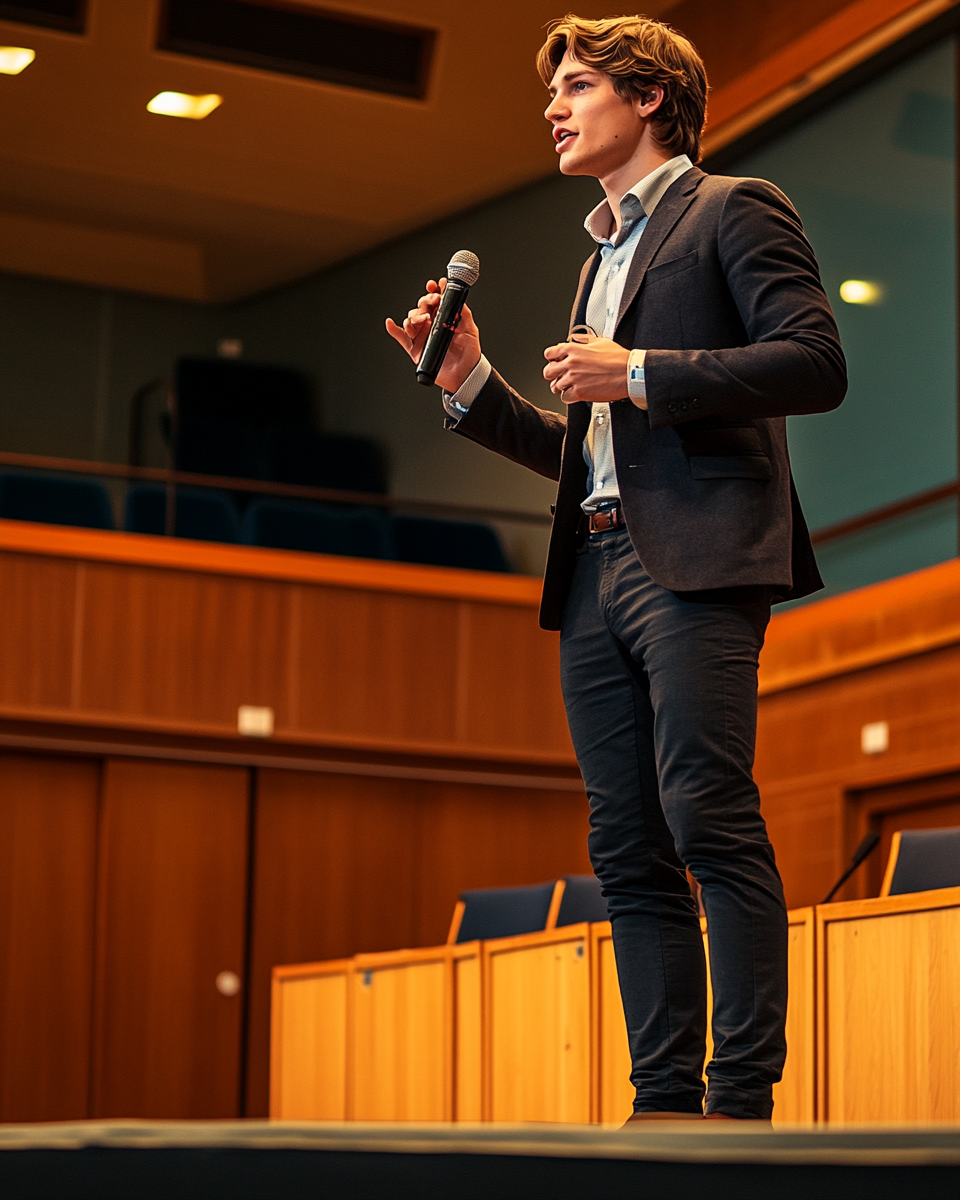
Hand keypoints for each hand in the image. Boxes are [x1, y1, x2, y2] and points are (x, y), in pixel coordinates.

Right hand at [385, 278, 481, 392]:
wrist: (465, 374)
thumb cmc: (469, 353)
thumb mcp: (470, 329)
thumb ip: (463, 313)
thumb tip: (456, 297)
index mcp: (443, 317)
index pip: (435, 300)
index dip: (433, 290)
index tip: (434, 286)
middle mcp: (430, 325)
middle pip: (420, 307)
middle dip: (425, 302)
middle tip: (433, 303)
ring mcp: (422, 336)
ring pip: (410, 320)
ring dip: (414, 317)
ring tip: (425, 320)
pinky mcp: (415, 349)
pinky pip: (401, 338)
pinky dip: (393, 330)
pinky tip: (390, 323)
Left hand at [543, 336, 637, 405]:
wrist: (629, 373)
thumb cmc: (618, 358)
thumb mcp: (600, 341)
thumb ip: (583, 340)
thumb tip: (575, 339)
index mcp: (574, 349)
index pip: (550, 353)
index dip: (552, 358)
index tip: (555, 361)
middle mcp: (571, 364)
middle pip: (548, 372)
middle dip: (553, 374)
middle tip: (560, 376)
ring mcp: (574, 379)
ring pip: (556, 386)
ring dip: (562, 387)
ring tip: (570, 385)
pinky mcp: (579, 392)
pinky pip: (565, 397)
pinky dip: (569, 396)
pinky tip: (577, 392)